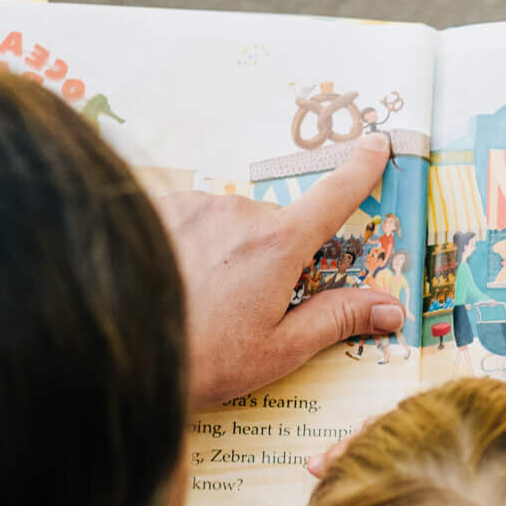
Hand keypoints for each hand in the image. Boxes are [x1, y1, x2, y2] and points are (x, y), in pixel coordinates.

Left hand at [158, 133, 401, 410]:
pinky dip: (191, 246)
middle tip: (248, 307)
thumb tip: (390, 308)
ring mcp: (192, 206)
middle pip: (275, 224)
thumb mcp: (279, 350)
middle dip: (273, 257)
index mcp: (277, 245)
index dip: (360, 170)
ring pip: (229, 223)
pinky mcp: (154, 209)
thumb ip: (337, 319)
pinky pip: (189, 220)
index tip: (375, 145)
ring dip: (227, 252)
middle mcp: (237, 213)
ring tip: (201, 302)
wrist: (115, 354)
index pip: (333, 197)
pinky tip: (176, 283)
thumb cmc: (201, 360)